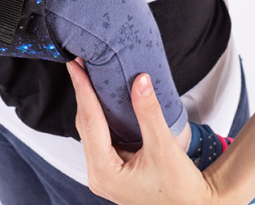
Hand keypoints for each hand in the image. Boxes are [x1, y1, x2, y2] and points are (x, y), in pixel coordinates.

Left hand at [68, 61, 214, 204]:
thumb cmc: (180, 190)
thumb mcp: (163, 147)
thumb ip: (149, 112)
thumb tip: (140, 80)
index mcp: (104, 173)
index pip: (89, 121)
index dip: (83, 90)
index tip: (75, 66)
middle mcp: (99, 175)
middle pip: (86, 125)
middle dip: (83, 93)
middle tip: (79, 64)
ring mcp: (105, 174)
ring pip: (91, 131)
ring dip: (90, 103)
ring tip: (87, 76)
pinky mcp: (113, 171)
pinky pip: (101, 137)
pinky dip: (101, 116)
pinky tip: (103, 99)